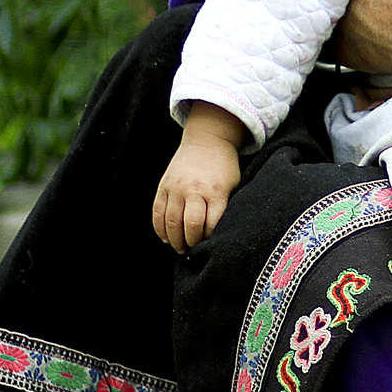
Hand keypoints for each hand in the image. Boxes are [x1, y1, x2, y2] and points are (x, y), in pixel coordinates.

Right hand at [152, 103, 244, 253]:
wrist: (207, 140)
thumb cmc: (224, 167)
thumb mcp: (234, 185)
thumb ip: (226, 207)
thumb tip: (222, 235)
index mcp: (216, 191)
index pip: (211, 224)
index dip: (210, 239)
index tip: (211, 244)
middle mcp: (195, 189)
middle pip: (190, 225)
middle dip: (191, 243)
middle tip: (193, 250)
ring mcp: (176, 187)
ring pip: (171, 222)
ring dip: (175, 240)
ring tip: (180, 248)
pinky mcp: (163, 186)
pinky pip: (157, 213)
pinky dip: (160, 229)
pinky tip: (166, 238)